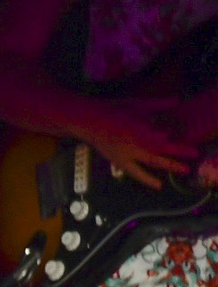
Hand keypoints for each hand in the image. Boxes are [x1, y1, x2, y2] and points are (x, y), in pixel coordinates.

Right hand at [70, 97, 195, 188]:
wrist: (90, 121)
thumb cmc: (113, 110)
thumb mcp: (137, 104)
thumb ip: (158, 104)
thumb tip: (177, 101)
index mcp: (141, 127)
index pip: (162, 135)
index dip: (172, 138)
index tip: (181, 140)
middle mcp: (136, 142)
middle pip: (162, 148)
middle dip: (180, 151)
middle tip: (196, 154)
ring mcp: (128, 153)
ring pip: (153, 160)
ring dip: (170, 164)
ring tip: (185, 170)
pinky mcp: (120, 161)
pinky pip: (135, 172)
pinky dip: (147, 179)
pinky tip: (158, 185)